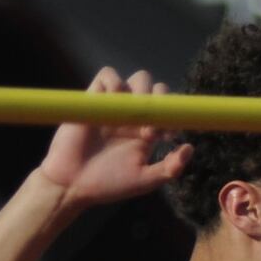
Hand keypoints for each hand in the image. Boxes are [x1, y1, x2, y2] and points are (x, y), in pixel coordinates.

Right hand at [38, 68, 191, 207]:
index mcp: (149, 131)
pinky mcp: (93, 99)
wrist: (71, 185)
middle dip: (161, 105)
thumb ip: (170, 167)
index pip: (170, 110)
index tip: (167, 137)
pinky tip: (113, 102)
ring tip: (132, 118)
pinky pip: (107, 74)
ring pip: (139, 78)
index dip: (175, 117)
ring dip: (142, 92)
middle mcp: (135, 116)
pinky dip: (115, 82)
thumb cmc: (108, 184)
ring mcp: (115, 106)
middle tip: (149, 133)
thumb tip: (189, 147)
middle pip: (158, 90)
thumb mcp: (145, 181)